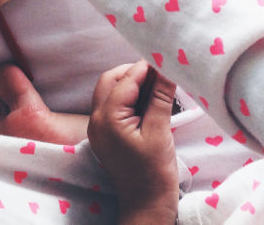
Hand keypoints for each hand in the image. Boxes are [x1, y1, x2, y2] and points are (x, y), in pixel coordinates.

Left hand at [88, 61, 178, 224]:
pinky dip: (130, 98)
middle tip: (160, 71)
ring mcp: (99, 128)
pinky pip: (114, 106)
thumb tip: (166, 67)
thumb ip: (160, 96)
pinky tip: (150, 100)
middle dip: (134, 72)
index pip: (125, 80)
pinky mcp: (107, 135)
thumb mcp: (160, 131)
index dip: (145, 67)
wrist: (146, 205)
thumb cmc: (154, 173)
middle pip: (111, 81)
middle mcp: (96, 120)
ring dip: (132, 84)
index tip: (164, 57)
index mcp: (107, 118)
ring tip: (158, 84)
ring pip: (111, 92)